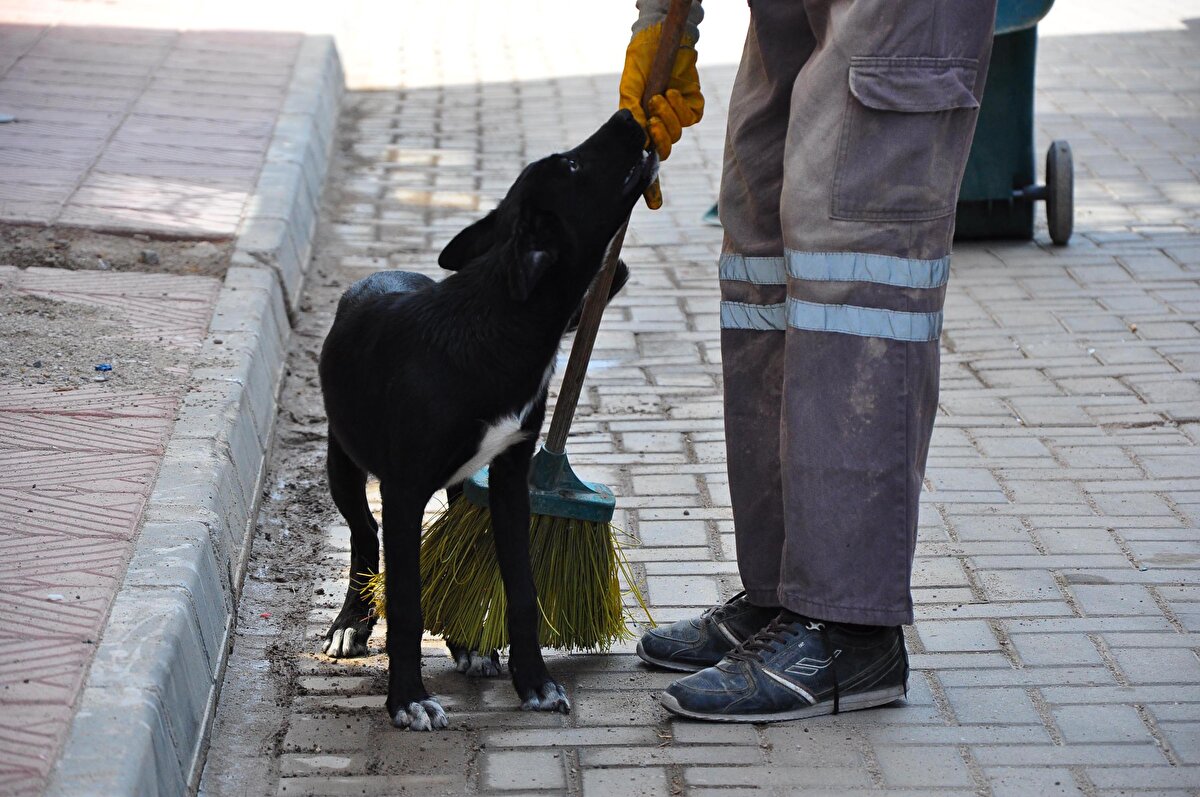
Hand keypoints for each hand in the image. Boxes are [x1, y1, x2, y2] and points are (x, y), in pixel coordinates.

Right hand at [618, 24, 703, 159]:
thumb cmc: (640, 63)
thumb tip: (641, 138)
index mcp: (644, 122)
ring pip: (678, 130)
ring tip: (658, 96)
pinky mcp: (693, 103)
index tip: (645, 136)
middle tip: (653, 120)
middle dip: (661, 135)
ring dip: (668, 116)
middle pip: (667, 144)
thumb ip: (632, 110)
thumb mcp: (629, 87)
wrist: (658, 39)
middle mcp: (662, 121)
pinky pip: (691, 116)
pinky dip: (680, 107)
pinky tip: (671, 93)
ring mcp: (678, 113)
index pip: (652, 148)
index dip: (652, 149)